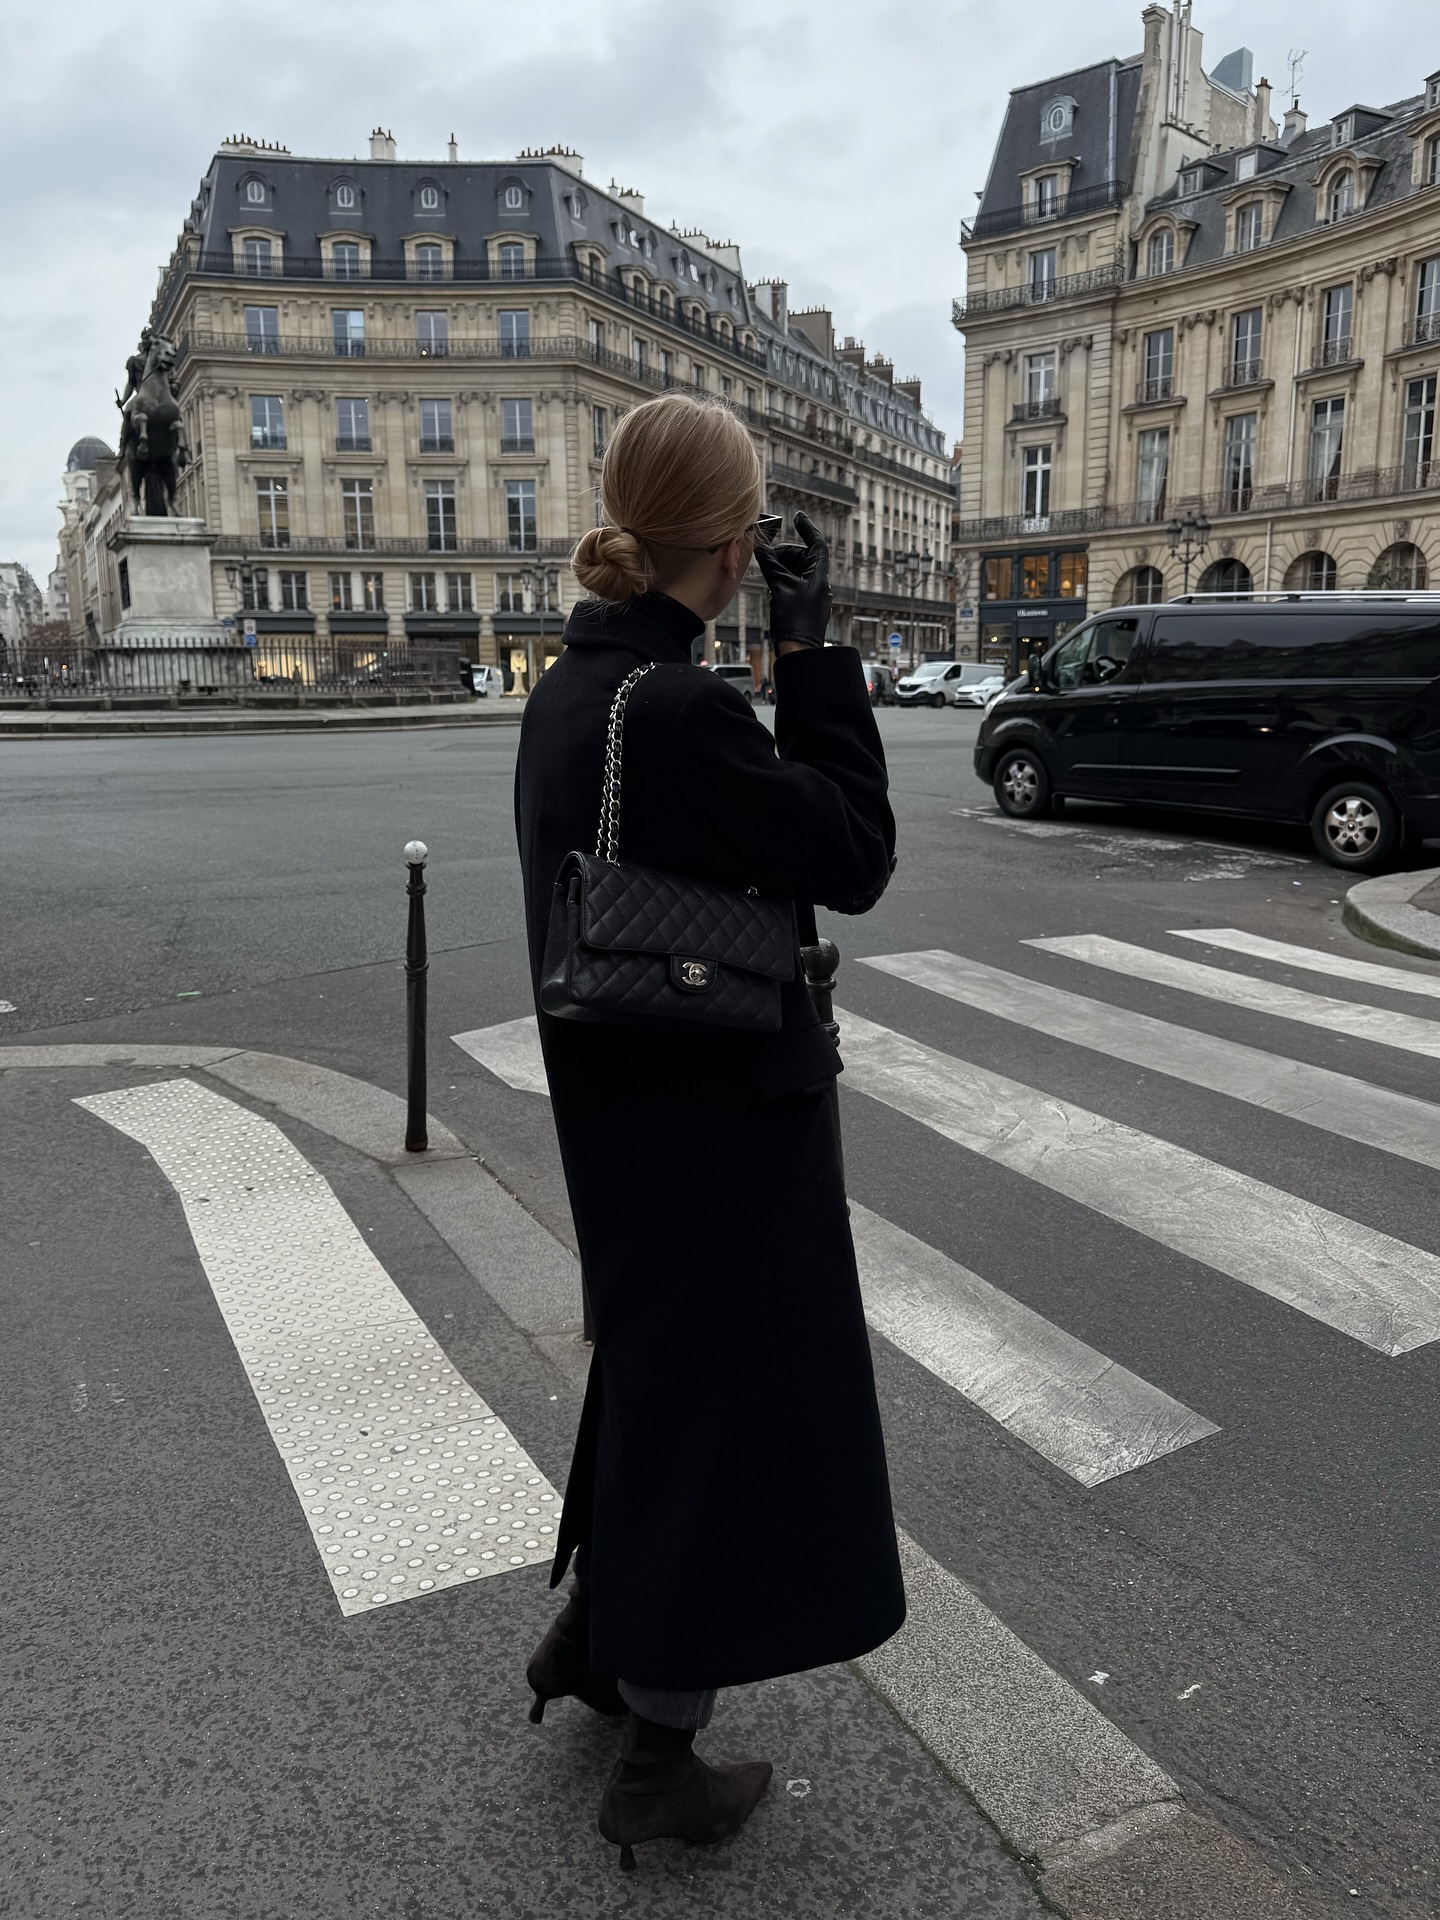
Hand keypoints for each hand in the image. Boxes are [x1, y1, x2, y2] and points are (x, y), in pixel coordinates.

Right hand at [755, 510, 829, 648]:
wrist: (798, 651)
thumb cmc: (794, 621)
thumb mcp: (780, 587)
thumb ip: (771, 565)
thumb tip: (761, 547)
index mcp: (820, 576)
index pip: (817, 544)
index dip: (807, 528)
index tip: (798, 516)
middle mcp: (819, 584)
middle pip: (803, 557)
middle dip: (786, 554)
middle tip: (768, 557)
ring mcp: (812, 596)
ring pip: (797, 571)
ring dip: (782, 568)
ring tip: (768, 572)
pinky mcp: (804, 606)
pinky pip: (794, 585)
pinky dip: (783, 580)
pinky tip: (772, 587)